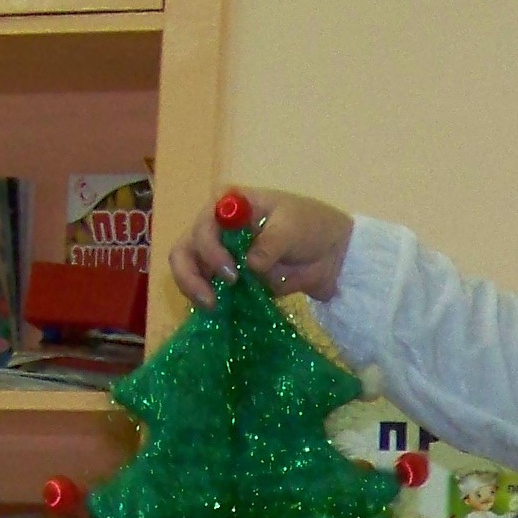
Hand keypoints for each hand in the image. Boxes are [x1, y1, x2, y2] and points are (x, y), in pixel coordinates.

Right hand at [168, 186, 353, 308]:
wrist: (332, 254)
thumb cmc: (312, 227)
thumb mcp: (293, 227)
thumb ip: (271, 244)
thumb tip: (251, 265)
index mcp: (231, 205)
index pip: (204, 224)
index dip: (209, 247)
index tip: (230, 270)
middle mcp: (217, 228)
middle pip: (186, 249)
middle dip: (191, 274)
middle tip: (211, 297)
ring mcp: (220, 254)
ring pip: (189, 270)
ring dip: (194, 289)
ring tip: (213, 306)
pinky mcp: (228, 277)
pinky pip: (207, 289)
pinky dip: (208, 300)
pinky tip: (219, 311)